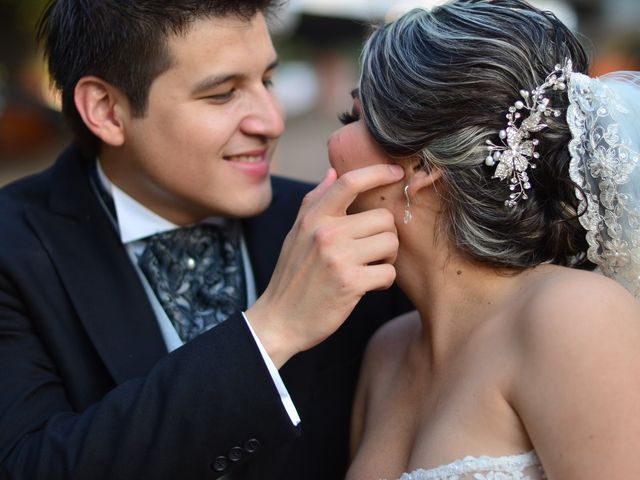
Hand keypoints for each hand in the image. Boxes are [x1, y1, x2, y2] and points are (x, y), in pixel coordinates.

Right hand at [246, 164, 404, 367]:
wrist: (279, 320)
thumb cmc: (292, 276)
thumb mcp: (296, 234)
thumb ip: (314, 201)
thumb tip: (332, 171)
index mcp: (313, 218)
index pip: (349, 182)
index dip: (378, 172)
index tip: (396, 172)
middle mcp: (325, 232)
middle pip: (383, 218)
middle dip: (385, 236)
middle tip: (372, 251)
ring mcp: (338, 257)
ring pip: (390, 243)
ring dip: (387, 259)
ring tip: (369, 268)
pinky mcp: (350, 283)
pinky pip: (388, 272)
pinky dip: (383, 282)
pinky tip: (367, 286)